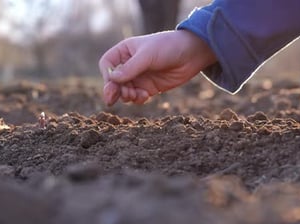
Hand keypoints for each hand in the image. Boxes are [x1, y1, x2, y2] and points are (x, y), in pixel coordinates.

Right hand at [99, 30, 216, 105]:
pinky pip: (137, 97)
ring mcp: (139, 77)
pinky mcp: (149, 88)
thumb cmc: (168, 47)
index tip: (113, 82)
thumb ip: (130, 68)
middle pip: (113, 81)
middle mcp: (130, 65)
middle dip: (115, 90)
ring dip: (127, 96)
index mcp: (125, 51)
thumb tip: (112, 80)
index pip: (107, 64)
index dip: (107, 74)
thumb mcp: (148, 55)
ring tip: (136, 95)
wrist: (192, 54)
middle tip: (113, 99)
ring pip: (124, 91)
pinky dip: (137, 99)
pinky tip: (145, 96)